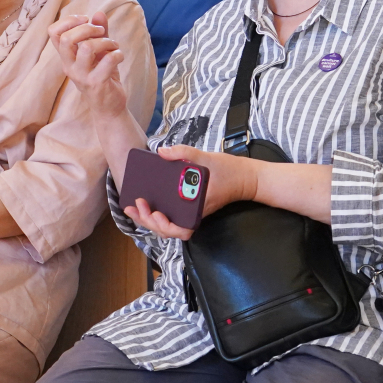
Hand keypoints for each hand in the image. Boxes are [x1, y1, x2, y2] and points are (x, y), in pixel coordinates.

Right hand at [49, 12, 128, 117]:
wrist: (109, 107)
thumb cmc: (102, 76)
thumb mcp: (100, 52)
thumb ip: (98, 33)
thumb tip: (99, 13)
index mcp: (66, 57)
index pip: (53, 32)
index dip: (68, 20)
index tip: (85, 20)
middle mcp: (69, 66)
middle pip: (67, 38)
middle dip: (87, 28)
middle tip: (101, 32)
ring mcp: (82, 76)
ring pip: (86, 47)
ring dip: (105, 41)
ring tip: (113, 45)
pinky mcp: (97, 83)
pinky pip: (107, 61)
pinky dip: (117, 54)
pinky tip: (119, 56)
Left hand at [122, 145, 258, 240]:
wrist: (247, 178)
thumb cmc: (229, 171)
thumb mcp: (207, 158)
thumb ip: (184, 153)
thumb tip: (161, 152)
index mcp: (198, 208)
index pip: (179, 230)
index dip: (163, 226)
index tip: (153, 212)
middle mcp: (194, 214)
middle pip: (168, 231)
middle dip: (148, 221)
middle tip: (135, 206)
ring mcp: (192, 213)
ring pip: (168, 227)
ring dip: (151, 221)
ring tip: (136, 208)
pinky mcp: (191, 208)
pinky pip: (173, 218)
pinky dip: (159, 216)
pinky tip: (148, 206)